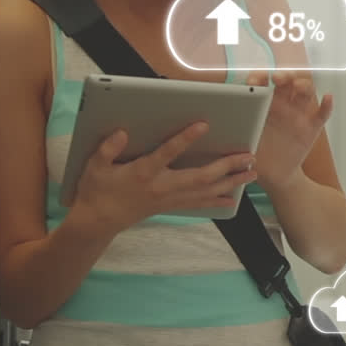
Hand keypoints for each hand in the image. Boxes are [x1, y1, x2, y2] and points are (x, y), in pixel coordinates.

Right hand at [69, 123, 256, 233]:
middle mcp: (160, 186)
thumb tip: (121, 132)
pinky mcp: (170, 206)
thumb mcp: (95, 166)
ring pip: (205, 191)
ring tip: (251, 173)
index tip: (204, 125)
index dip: (185, 139)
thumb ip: (107, 149)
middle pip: (199, 177)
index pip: (167, 153)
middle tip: (248, 156)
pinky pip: (198, 203)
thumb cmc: (96, 190)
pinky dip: (217, 199)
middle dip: (226, 167)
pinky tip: (233, 197)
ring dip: (230, 182)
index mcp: (143, 172)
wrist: (98, 221)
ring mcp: (168, 199)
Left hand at [246, 70, 333, 190]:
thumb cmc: (256, 155)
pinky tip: (327, 97)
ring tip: (298, 87)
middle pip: (287, 82)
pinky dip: (327, 105)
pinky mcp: (311, 128)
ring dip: (303, 85)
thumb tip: (224, 124)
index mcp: (262, 105)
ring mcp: (298, 115)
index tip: (255, 80)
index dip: (259, 78)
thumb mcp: (243, 141)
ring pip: (305, 92)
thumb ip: (237, 131)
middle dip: (283, 76)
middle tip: (277, 79)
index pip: (262, 84)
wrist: (275, 176)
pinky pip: (322, 114)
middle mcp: (281, 106)